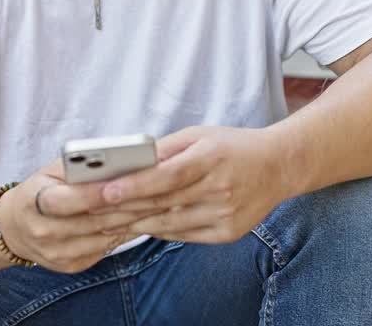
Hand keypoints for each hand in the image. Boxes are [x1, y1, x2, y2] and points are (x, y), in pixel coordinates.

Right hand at [0, 159, 163, 272]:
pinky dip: (127, 233)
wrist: (16, 227)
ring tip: (162, 204)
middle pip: (94, 221)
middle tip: (162, 192)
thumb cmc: (43, 187)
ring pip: (106, 236)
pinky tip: (145, 220)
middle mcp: (44, 232)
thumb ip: (81, 166)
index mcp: (34, 201)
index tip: (125, 182)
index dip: (96, 193)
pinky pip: (107, 249)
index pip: (67, 200)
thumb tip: (121, 162)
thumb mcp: (53, 170)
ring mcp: (57, 253)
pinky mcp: (71, 266)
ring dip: (135, 221)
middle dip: (129, 205)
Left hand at [96, 126, 294, 243]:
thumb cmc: (232, 146)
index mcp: (211, 158)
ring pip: (169, 224)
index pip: (166, 176)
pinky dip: (161, 230)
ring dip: (136, 222)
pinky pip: (184, 235)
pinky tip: (143, 224)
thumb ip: (164, 150)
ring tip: (109, 219)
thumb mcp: (199, 135)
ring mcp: (225, 215)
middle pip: (162, 203)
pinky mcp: (227, 233)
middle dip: (124, 207)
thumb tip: (128, 163)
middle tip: (92, 208)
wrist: (279, 166)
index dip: (134, 186)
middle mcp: (219, 189)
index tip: (105, 192)